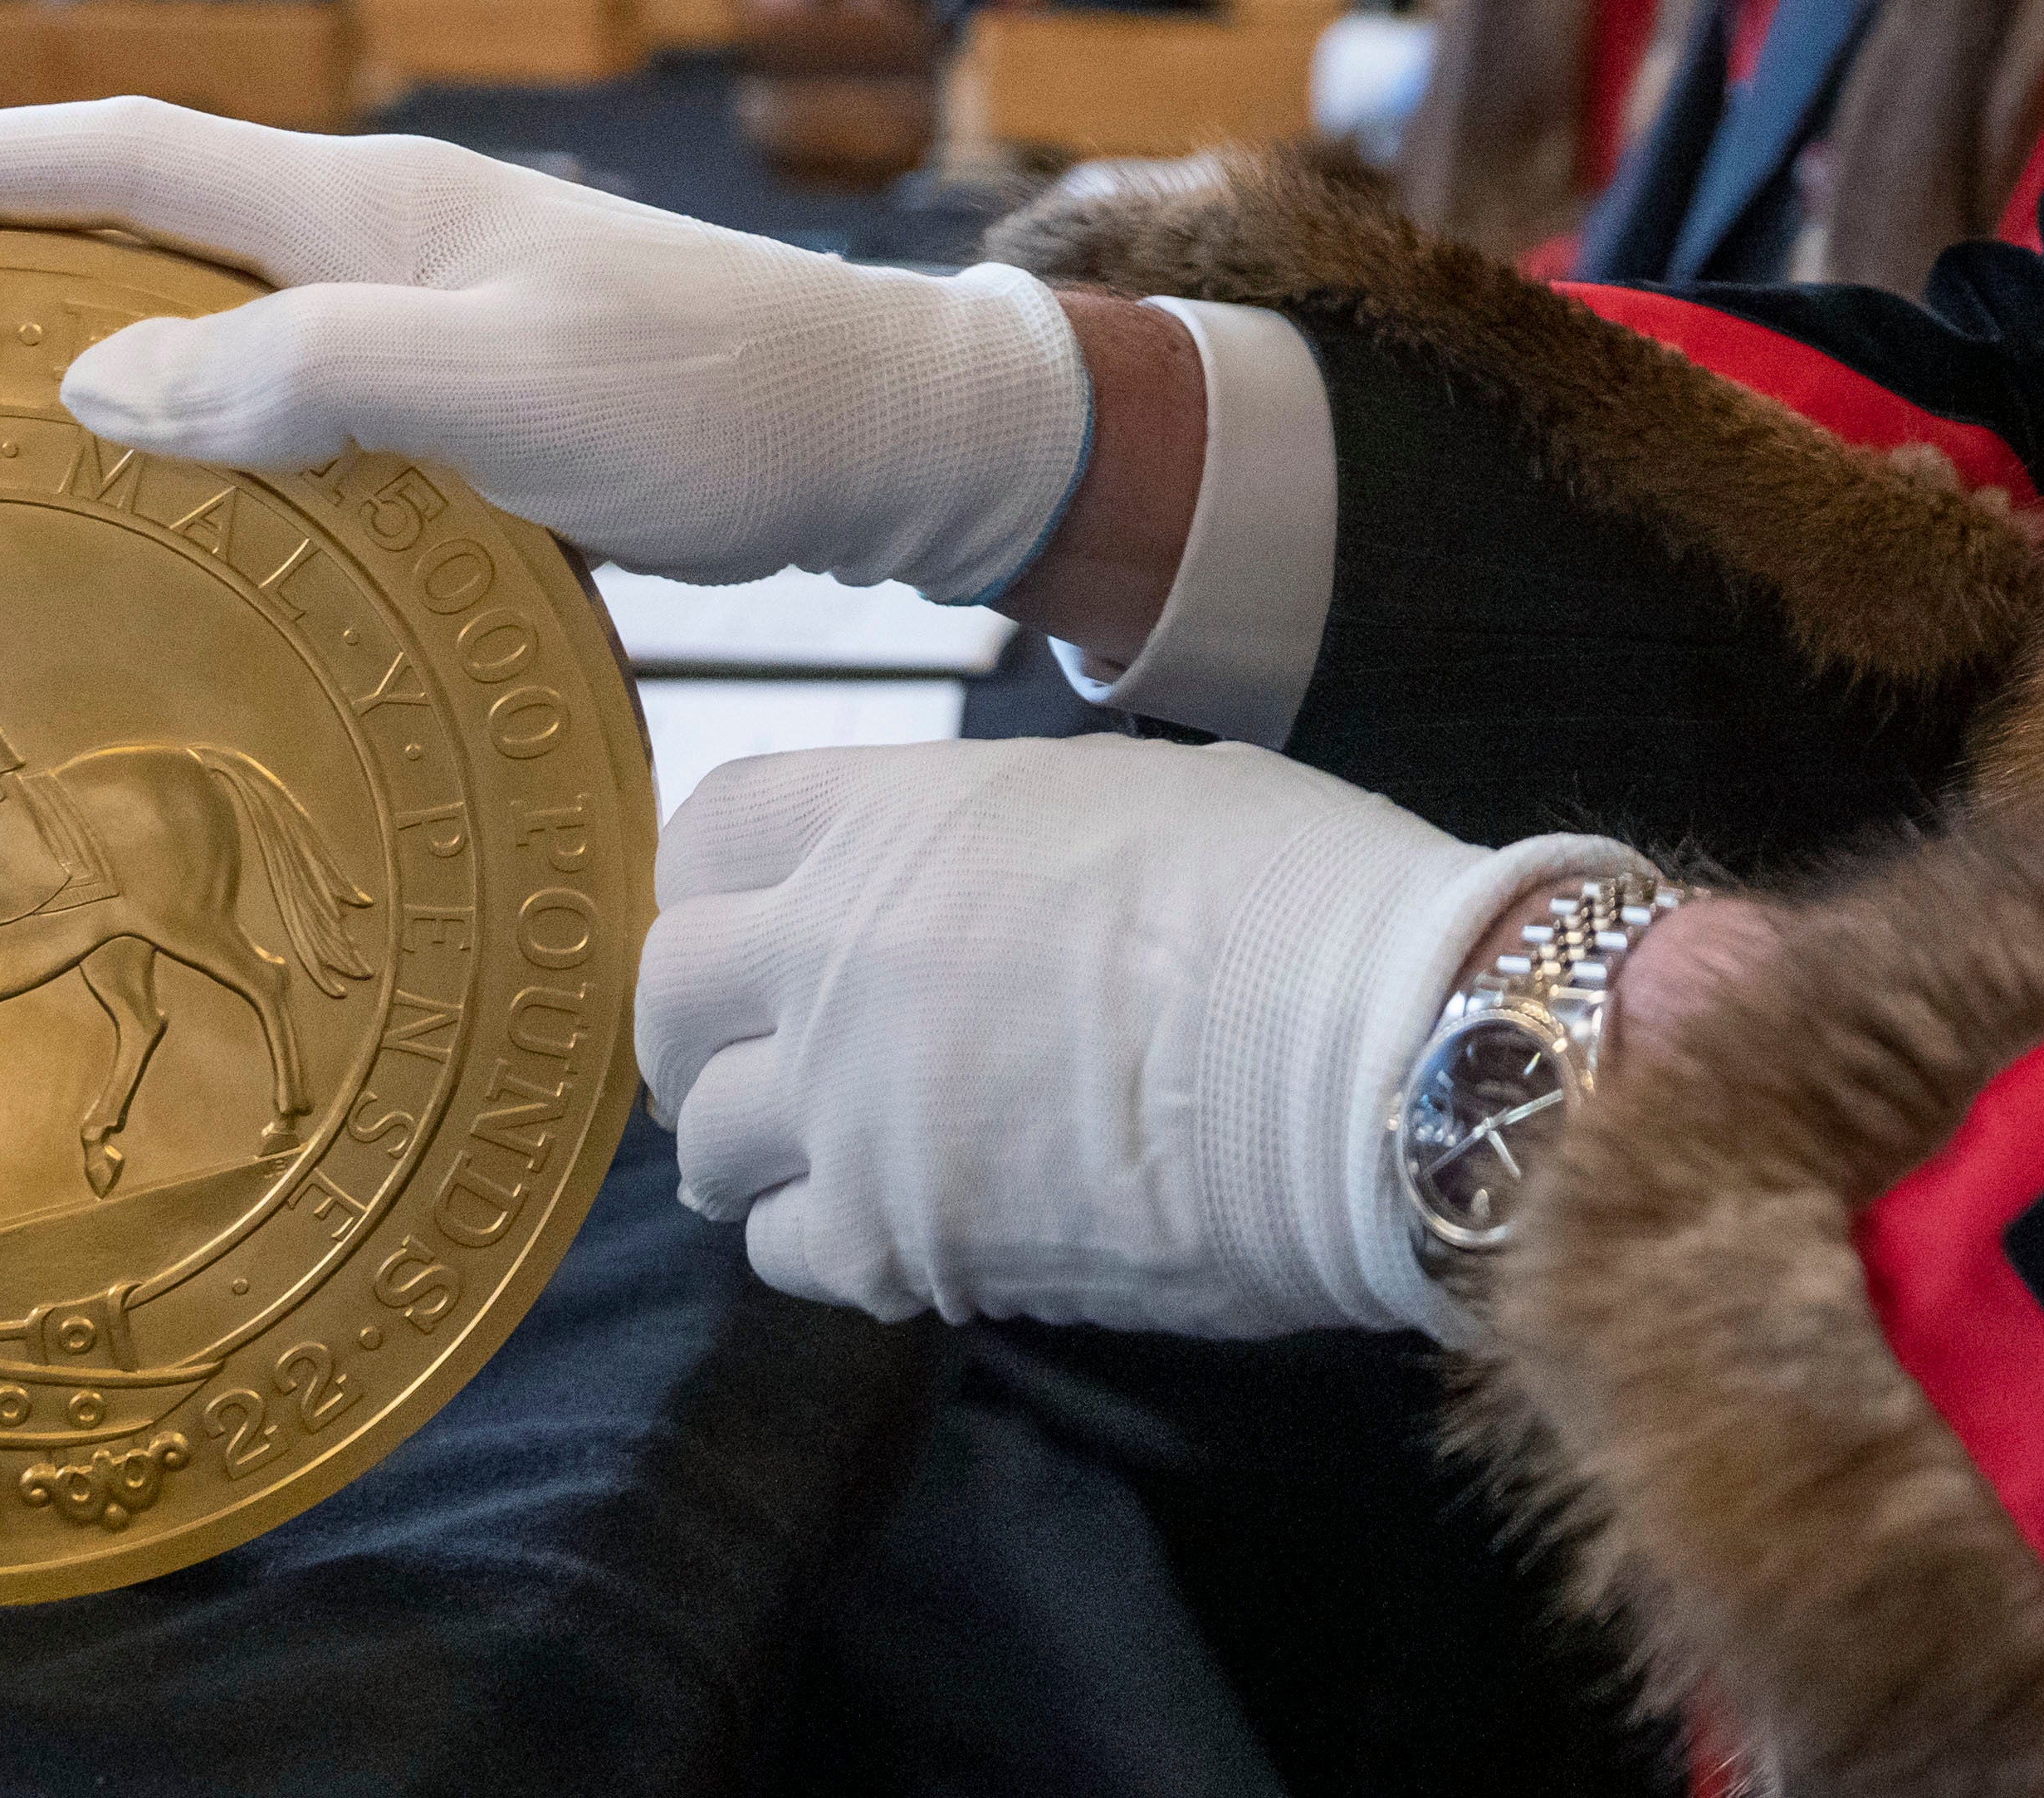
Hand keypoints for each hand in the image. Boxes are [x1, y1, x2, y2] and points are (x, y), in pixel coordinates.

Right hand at [0, 104, 1096, 596]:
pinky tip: (141, 459)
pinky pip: (265, 364)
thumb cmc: (717, 411)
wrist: (889, 437)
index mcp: (366, 210)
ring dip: (57, 298)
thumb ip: (313, 377)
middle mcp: (376, 233)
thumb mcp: (510, 394)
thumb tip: (96, 378)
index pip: (112, 160)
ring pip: (192, 282)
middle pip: (129, 202)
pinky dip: (166, 384)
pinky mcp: (463, 381)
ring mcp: (421, 301)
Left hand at [639, 736, 1626, 1336]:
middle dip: (701, 1021)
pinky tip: (896, 1217)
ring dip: (754, 1138)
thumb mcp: (1121, 794)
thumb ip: (991, 839)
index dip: (722, 879)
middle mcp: (830, 954)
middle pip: (667, 992)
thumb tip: (978, 883)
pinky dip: (819, 1235)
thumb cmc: (1293, 893)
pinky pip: (783, 1249)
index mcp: (890, 819)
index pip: (709, 833)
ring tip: (824, 1145)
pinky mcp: (894, 1243)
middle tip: (761, 1047)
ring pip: (707, 1138)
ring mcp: (849, 1107)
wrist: (1376, 1054)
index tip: (755, 913)